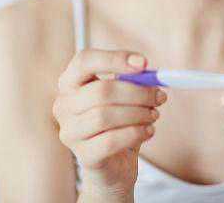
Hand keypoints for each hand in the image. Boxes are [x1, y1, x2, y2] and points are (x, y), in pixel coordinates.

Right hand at [53, 50, 166, 195]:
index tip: (144, 63)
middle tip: (159, 96)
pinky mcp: (84, 156)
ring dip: (138, 113)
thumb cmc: (119, 122)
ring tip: (154, 114)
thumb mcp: (125, 95)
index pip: (84, 61)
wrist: (115, 164)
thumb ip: (133, 80)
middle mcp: (64, 105)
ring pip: (105, 116)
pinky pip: (111, 141)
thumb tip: (152, 75)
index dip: (114, 59)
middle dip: (137, 92)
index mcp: (71, 82)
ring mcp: (70, 132)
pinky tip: (148, 130)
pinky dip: (135, 133)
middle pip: (101, 91)